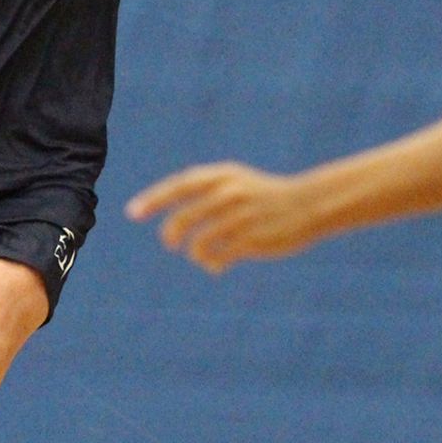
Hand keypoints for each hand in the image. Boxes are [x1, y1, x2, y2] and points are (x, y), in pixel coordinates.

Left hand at [124, 163, 324, 273]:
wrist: (309, 205)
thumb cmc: (265, 195)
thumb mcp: (236, 181)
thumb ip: (205, 188)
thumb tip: (166, 204)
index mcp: (223, 176)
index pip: (179, 186)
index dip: (154, 199)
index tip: (132, 213)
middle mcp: (229, 193)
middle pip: (183, 218)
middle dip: (170, 233)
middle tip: (169, 242)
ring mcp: (240, 217)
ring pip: (198, 242)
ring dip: (195, 253)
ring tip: (200, 255)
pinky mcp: (251, 240)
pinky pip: (217, 258)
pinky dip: (211, 264)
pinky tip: (215, 266)